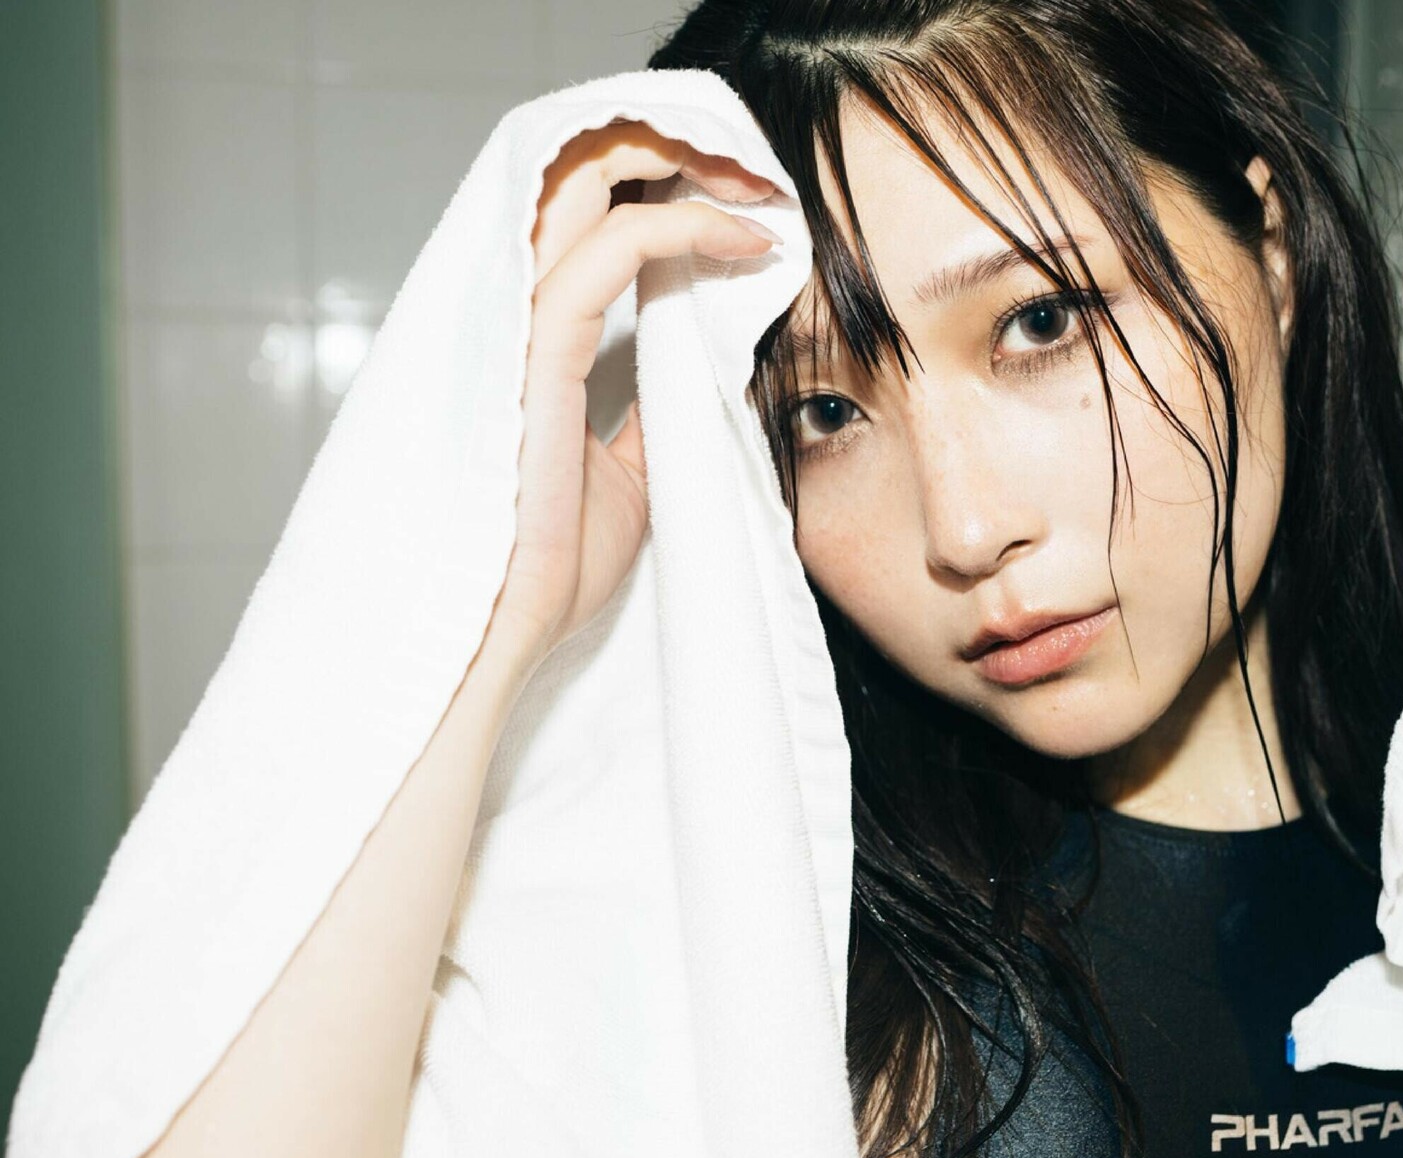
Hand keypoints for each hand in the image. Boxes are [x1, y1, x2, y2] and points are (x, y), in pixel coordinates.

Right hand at [482, 118, 782, 673]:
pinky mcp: (537, 346)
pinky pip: (614, 250)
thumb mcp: (630, 474)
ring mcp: (523, 321)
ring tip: (760, 184)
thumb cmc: (550, 559)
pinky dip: (688, 229)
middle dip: (677, 154)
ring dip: (686, 166)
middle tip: (759, 172)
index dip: (666, 194)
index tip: (752, 212)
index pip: (593, 222)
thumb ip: (651, 412)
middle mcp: (522, 309)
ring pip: (590, 183)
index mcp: (537, 335)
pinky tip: (748, 240)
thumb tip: (701, 379)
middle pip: (584, 175)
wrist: (510, 624)